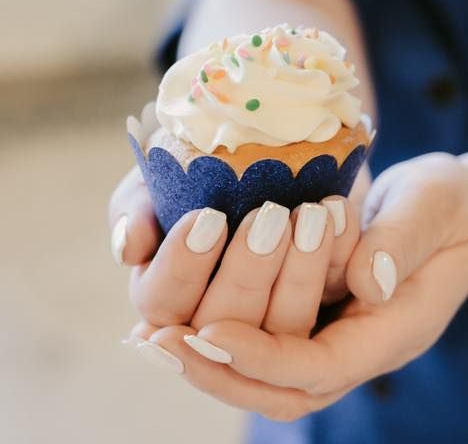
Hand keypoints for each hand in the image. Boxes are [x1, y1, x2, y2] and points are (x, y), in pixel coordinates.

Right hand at [108, 166, 369, 329]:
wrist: (268, 142)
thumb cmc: (201, 164)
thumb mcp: (162, 173)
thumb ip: (136, 206)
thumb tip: (129, 250)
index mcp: (164, 292)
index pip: (162, 301)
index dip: (182, 266)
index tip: (208, 218)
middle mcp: (212, 318)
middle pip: (223, 320)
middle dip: (247, 270)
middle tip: (269, 216)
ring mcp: (269, 321)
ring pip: (282, 325)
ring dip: (298, 273)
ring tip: (312, 217)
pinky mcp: (320, 307)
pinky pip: (331, 302)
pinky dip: (337, 258)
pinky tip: (339, 214)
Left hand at [124, 153, 467, 420]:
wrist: (456, 214)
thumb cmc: (448, 206)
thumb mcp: (435, 206)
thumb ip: (402, 240)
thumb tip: (362, 281)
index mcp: (393, 332)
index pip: (321, 367)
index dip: (263, 355)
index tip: (210, 330)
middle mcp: (358, 347)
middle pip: (283, 392)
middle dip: (220, 373)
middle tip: (161, 344)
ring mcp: (334, 336)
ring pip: (265, 378)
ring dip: (210, 360)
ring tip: (152, 335)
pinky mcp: (314, 318)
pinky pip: (262, 344)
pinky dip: (216, 338)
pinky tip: (171, 316)